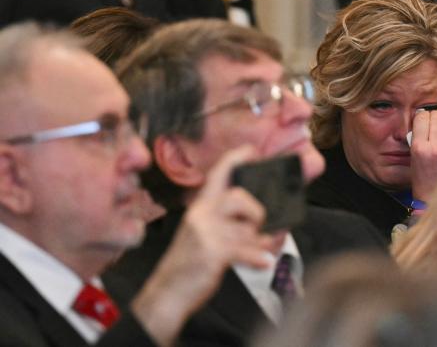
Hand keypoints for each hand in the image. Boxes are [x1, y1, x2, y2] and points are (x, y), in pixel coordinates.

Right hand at [131, 145, 276, 345]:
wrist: (167, 292)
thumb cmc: (189, 265)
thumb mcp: (203, 236)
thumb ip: (229, 226)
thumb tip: (264, 229)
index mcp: (200, 208)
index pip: (217, 176)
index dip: (235, 159)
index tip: (251, 150)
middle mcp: (201, 215)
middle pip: (238, 197)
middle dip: (256, 212)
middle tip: (256, 228)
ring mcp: (205, 233)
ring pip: (244, 228)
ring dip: (256, 243)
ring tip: (257, 253)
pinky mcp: (211, 252)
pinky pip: (244, 250)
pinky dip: (257, 258)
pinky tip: (262, 262)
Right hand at [410, 110, 436, 200]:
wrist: (435, 199)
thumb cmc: (423, 180)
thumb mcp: (413, 158)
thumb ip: (419, 138)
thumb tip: (425, 119)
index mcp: (419, 148)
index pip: (422, 118)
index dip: (422, 116)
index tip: (423, 119)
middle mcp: (435, 147)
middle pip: (436, 117)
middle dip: (434, 118)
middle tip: (433, 124)